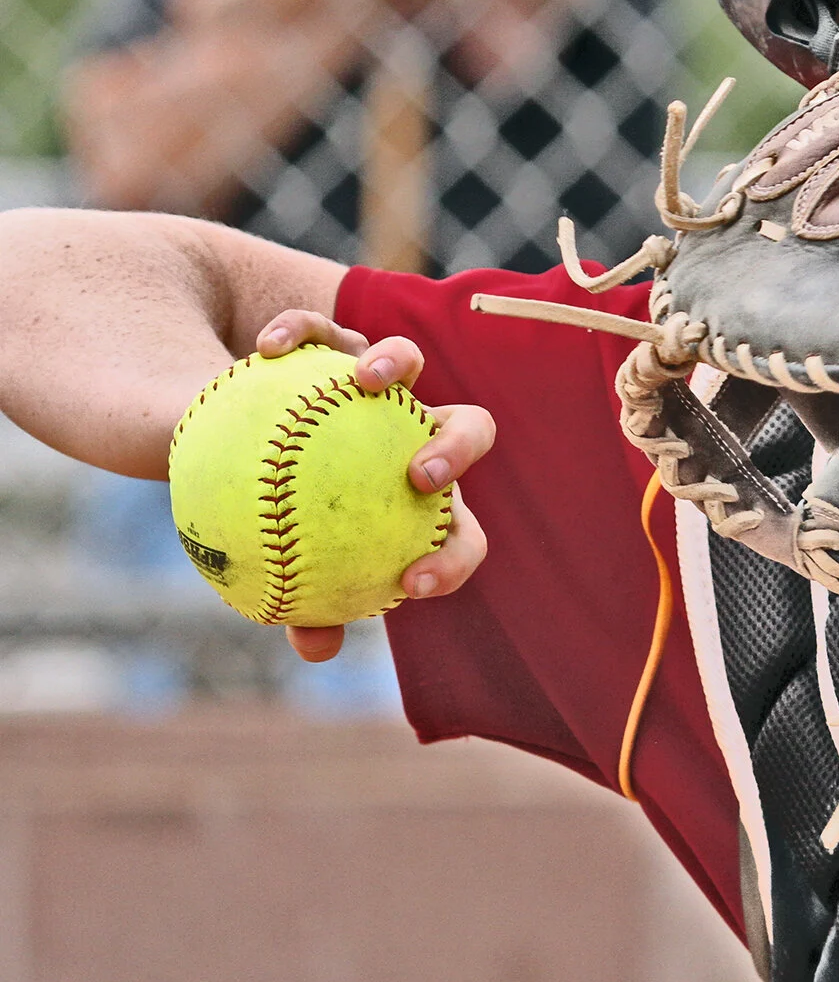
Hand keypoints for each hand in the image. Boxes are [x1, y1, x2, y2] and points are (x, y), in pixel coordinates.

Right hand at [253, 308, 495, 662]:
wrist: (227, 445)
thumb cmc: (269, 524)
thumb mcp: (282, 567)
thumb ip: (307, 605)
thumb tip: (317, 649)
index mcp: (420, 500)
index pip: (462, 532)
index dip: (453, 557)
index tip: (410, 583)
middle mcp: (412, 433)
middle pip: (470, 427)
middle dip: (457, 448)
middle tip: (418, 476)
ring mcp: (379, 384)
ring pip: (407, 358)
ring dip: (395, 361)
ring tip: (362, 381)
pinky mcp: (334, 341)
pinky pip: (321, 332)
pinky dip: (300, 334)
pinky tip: (267, 347)